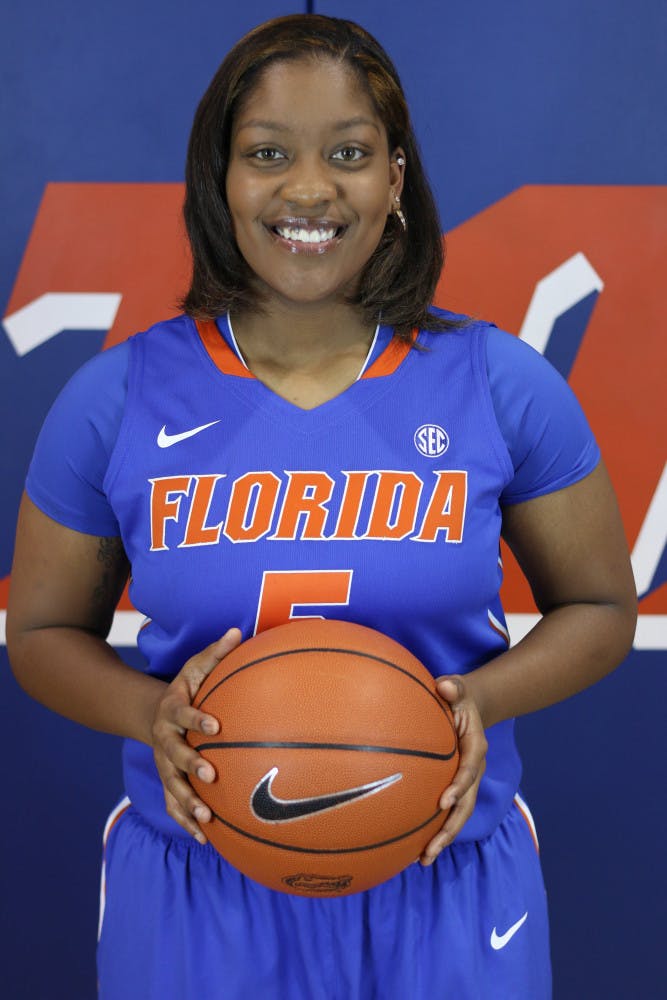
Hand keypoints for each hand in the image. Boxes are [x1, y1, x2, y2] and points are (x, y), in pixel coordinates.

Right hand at [151, 628, 242, 843]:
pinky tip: (205, 839)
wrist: (155, 713)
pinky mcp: (168, 781)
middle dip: (191, 765)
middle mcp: (164, 739)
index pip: (183, 713)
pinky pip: (174, 805)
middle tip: (211, 775)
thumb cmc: (187, 688)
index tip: (216, 724)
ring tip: (206, 818)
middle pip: (173, 754)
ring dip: (187, 802)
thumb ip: (216, 653)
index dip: (197, 718)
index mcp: (172, 710)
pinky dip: (187, 822)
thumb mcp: (197, 666)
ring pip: (171, 786)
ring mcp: (163, 764)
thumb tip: (237, 631)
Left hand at [420, 675, 486, 864]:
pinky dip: (434, 829)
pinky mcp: (455, 787)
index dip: (459, 787)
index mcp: (475, 747)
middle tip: (431, 848)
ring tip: (423, 859)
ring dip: (443, 838)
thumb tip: (444, 684)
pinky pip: (447, 811)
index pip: (469, 770)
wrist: (469, 707)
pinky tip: (414, 846)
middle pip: (466, 805)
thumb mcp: (458, 687)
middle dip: (450, 829)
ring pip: (458, 815)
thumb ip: (453, 686)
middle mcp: (474, 770)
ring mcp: (466, 782)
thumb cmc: (457, 696)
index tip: (443, 802)